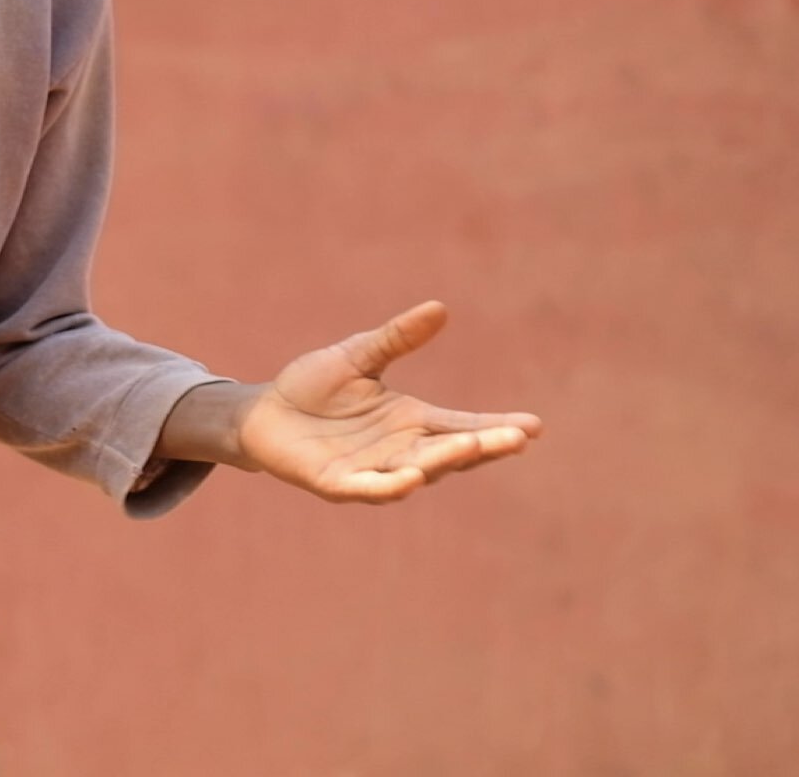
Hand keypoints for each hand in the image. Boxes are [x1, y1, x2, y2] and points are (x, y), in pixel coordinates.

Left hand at [233, 301, 541, 503]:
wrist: (264, 412)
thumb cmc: (315, 386)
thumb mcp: (360, 355)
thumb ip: (397, 338)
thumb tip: (439, 308)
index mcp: (412, 422)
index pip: (463, 426)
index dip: (497, 427)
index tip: (534, 425)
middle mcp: (399, 451)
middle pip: (449, 453)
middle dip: (482, 446)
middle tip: (516, 438)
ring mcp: (371, 471)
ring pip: (416, 470)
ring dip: (443, 462)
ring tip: (471, 447)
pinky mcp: (338, 484)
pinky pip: (369, 489)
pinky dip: (391, 486)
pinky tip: (413, 478)